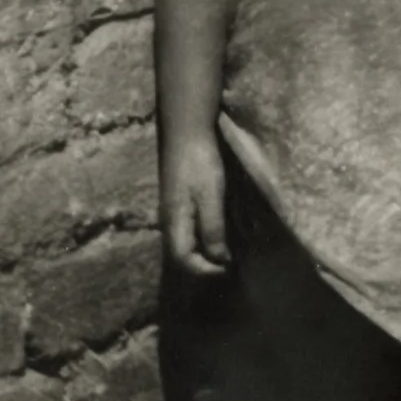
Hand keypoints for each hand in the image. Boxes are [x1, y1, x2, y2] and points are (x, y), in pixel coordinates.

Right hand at [160, 129, 230, 276]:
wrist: (186, 130)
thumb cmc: (198, 162)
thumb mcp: (210, 195)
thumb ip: (213, 229)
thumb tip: (220, 259)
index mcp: (174, 222)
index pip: (183, 260)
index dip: (204, 271)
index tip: (228, 268)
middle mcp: (170, 221)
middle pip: (182, 256)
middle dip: (204, 267)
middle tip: (230, 266)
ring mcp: (173, 211)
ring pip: (185, 244)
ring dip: (205, 254)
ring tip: (227, 254)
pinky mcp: (179, 202)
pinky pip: (189, 231)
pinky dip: (203, 239)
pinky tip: (219, 234)